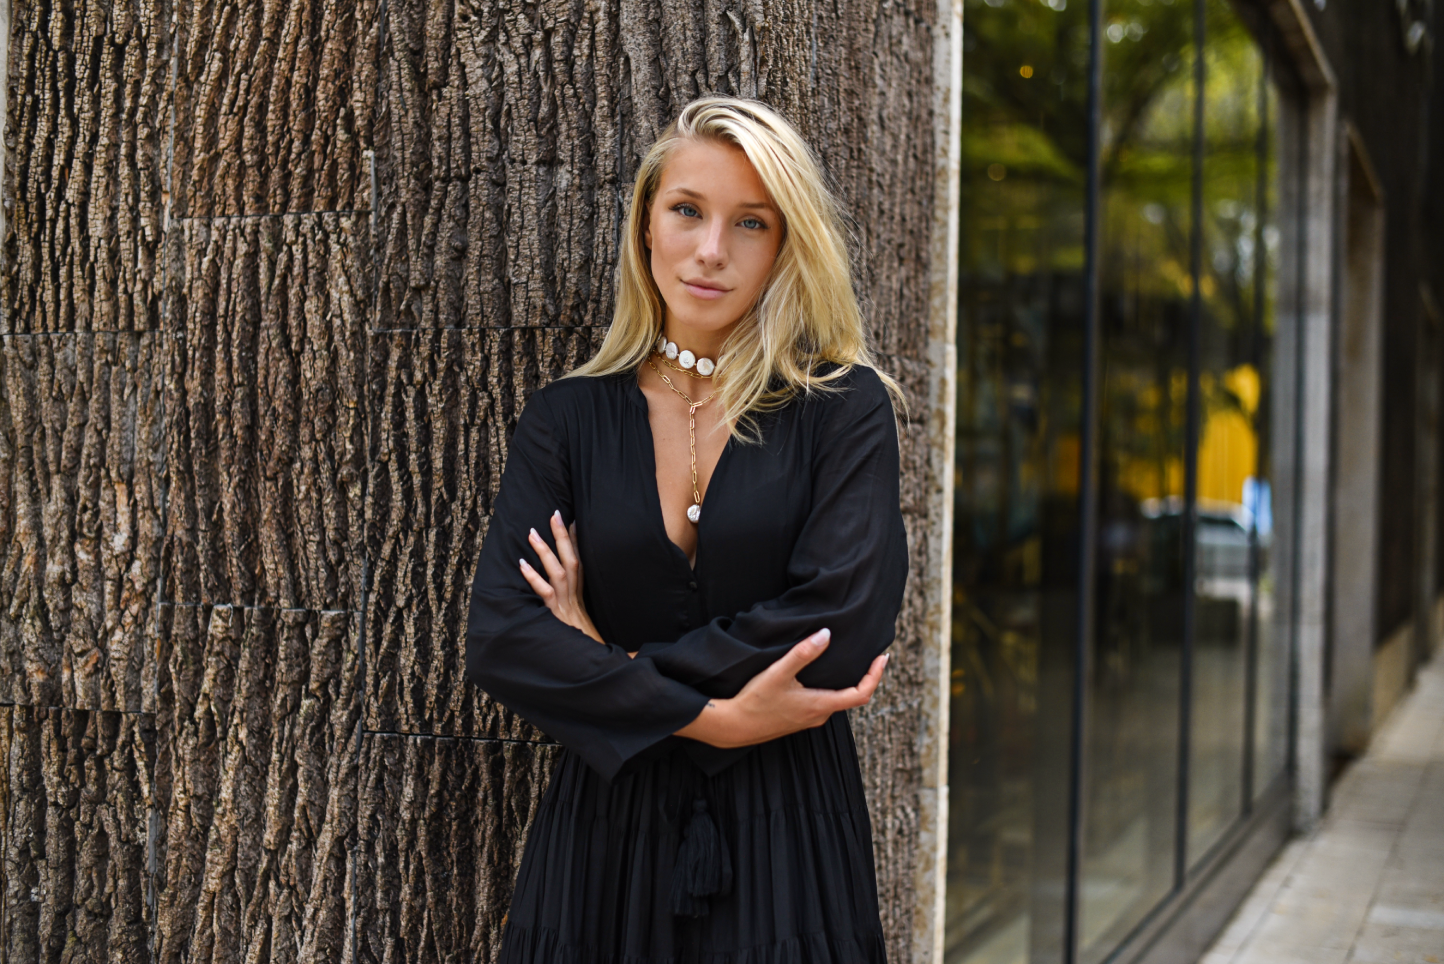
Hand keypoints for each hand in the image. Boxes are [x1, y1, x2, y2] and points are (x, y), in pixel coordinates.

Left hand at [520, 510, 604, 644]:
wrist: (590, 660)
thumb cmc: (584, 644)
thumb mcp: (582, 622)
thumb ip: (574, 609)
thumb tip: (566, 597)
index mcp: (580, 596)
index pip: (581, 563)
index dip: (576, 542)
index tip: (572, 521)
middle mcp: (574, 596)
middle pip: (572, 560)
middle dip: (563, 536)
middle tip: (555, 514)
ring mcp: (565, 604)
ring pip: (558, 571)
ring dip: (545, 551)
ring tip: (532, 532)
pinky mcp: (555, 614)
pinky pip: (545, 593)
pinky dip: (534, 578)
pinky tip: (522, 565)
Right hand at [675, 629, 889, 747]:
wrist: (734, 727)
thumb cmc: (755, 701)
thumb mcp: (778, 673)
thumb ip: (803, 654)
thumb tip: (826, 634)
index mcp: (821, 705)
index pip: (861, 694)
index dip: (875, 676)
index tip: (882, 658)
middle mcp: (819, 715)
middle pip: (852, 697)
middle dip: (864, 677)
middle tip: (870, 657)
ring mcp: (808, 719)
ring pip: (836, 700)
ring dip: (846, 683)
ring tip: (847, 662)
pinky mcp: (798, 719)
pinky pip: (823, 703)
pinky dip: (831, 689)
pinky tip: (819, 677)